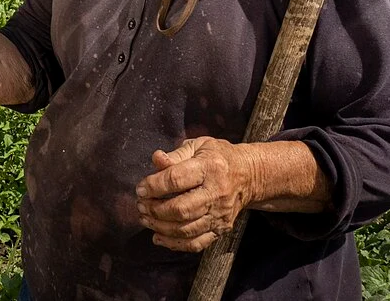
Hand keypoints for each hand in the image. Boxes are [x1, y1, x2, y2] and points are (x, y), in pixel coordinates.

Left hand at [135, 137, 253, 252]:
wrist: (249, 175)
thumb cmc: (218, 157)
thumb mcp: (198, 146)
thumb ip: (176, 155)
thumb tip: (156, 159)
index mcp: (210, 167)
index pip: (177, 179)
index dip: (154, 186)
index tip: (140, 189)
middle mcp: (217, 193)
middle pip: (181, 209)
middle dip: (155, 209)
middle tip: (141, 205)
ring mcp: (220, 214)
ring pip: (186, 229)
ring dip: (160, 227)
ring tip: (145, 219)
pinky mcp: (221, 228)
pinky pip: (196, 243)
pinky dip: (174, 243)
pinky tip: (158, 236)